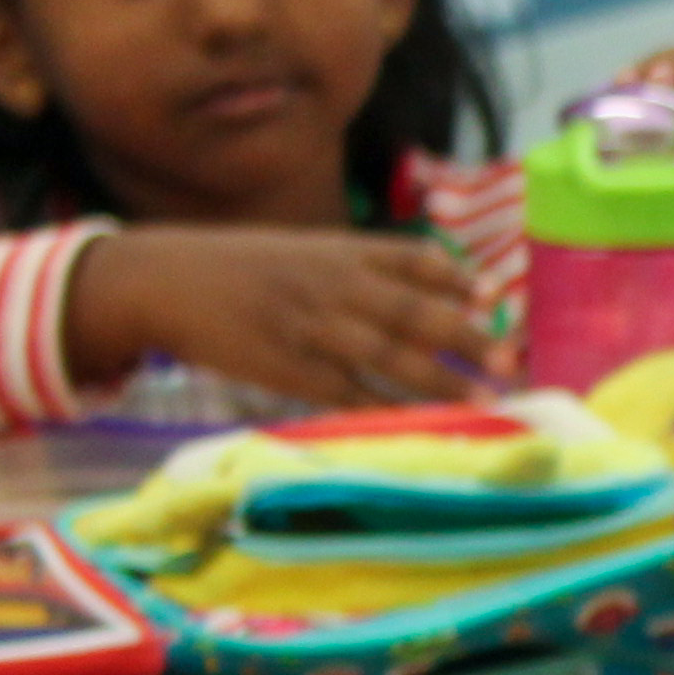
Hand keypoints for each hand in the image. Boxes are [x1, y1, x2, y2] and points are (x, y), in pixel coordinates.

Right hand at [66, 227, 491, 407]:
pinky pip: (346, 394)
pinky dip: (386, 410)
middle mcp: (332, 287)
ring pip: (388, 359)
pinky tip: (422, 424)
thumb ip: (364, 267)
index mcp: (339, 251)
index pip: (411, 260)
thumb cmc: (243, 267)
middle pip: (411, 312)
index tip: (491, 296)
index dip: (454, 280)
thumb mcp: (304, 250)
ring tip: (486, 402)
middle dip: (464, 338)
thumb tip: (441, 288)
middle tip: (509, 361)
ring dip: (441, 382)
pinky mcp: (288, 370)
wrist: (164, 279)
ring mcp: (311, 329)